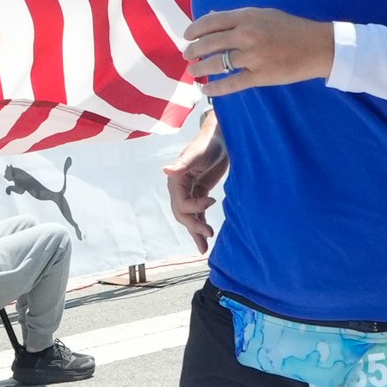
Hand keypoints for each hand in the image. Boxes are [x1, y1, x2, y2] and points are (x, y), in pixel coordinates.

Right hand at [163, 126, 228, 254]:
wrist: (220, 139)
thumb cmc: (207, 144)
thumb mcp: (195, 153)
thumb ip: (181, 164)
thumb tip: (166, 170)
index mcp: (176, 180)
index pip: (181, 203)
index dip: (195, 208)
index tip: (211, 201)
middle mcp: (180, 188)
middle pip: (183, 214)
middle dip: (194, 226)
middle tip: (209, 234)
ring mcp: (190, 192)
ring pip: (189, 217)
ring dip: (196, 232)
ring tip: (204, 248)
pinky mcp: (200, 193)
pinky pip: (198, 214)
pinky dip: (201, 224)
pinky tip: (207, 237)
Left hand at [183, 7, 333, 94]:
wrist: (318, 46)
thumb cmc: (291, 28)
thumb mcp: (264, 14)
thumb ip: (237, 17)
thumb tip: (210, 17)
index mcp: (247, 16)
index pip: (211, 22)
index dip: (194, 29)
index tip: (187, 36)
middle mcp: (246, 35)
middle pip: (209, 43)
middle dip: (193, 50)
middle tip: (187, 55)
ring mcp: (252, 56)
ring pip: (216, 63)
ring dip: (199, 68)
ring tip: (193, 71)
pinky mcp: (260, 76)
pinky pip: (230, 83)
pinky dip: (214, 87)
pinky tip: (205, 88)